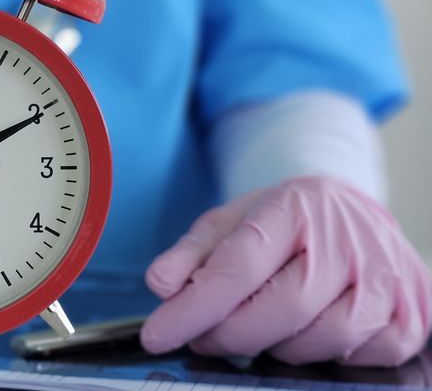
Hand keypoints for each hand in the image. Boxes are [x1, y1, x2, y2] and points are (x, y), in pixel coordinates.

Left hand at [141, 176, 431, 366]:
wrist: (352, 212)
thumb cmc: (285, 223)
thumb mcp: (229, 222)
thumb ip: (192, 254)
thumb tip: (160, 284)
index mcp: (295, 208)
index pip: (239, 266)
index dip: (194, 308)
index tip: (157, 335)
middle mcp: (347, 241)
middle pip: (282, 309)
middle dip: (229, 334)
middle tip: (202, 337)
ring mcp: (386, 277)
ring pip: (321, 340)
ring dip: (276, 346)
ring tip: (258, 325)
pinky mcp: (412, 311)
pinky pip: (360, 357)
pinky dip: (322, 354)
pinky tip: (305, 330)